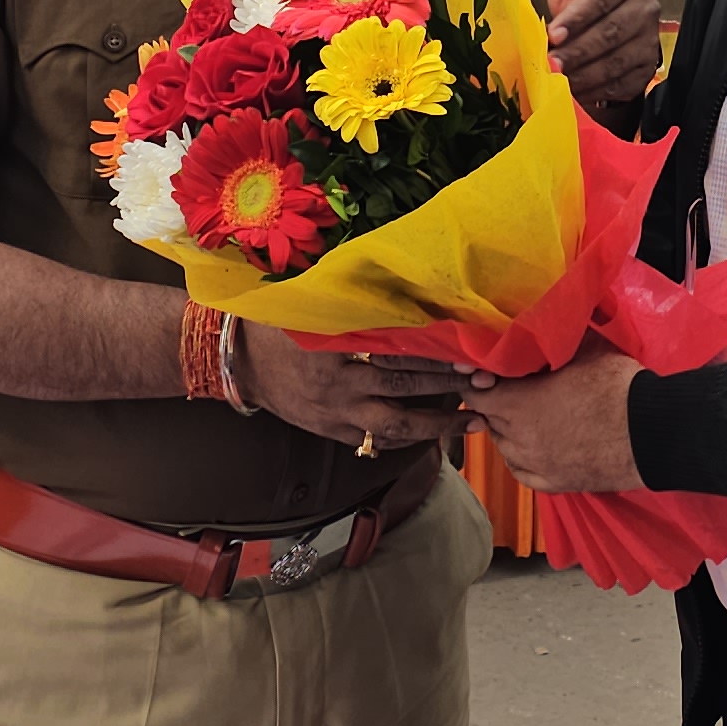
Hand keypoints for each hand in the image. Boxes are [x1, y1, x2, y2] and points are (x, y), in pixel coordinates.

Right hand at [230, 325, 471, 452]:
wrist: (240, 363)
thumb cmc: (280, 325)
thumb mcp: (312, 306)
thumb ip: (354, 302)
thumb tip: (404, 284)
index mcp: (335, 346)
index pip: (394, 350)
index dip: (433, 352)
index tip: (468, 352)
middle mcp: (339, 384)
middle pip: (404, 387)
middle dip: (448, 387)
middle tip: (486, 384)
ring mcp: (336, 413)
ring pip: (396, 426)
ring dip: (438, 425)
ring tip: (476, 422)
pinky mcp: (331, 430)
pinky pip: (375, 441)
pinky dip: (407, 440)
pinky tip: (435, 436)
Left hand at [460, 346, 643, 492]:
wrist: (650, 432)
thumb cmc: (616, 387)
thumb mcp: (584, 348)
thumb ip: (553, 338)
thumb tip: (541, 319)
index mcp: (519, 404)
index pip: (476, 392)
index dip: (477, 379)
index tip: (486, 372)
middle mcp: (519, 439)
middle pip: (489, 419)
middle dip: (496, 402)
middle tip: (514, 388)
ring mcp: (536, 466)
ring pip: (504, 447)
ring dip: (508, 430)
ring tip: (526, 415)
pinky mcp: (554, 484)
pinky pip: (521, 472)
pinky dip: (521, 458)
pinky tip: (532, 446)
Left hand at [542, 0, 661, 108]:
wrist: (608, 25)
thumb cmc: (584, 1)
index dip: (577, 17)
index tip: (554, 35)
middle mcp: (645, 5)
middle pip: (611, 32)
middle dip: (578, 51)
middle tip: (552, 65)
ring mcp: (650, 37)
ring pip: (618, 60)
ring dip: (586, 74)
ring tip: (561, 82)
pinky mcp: (649, 65)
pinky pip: (625, 81)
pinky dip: (598, 90)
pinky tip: (578, 93)